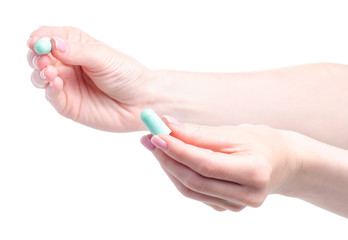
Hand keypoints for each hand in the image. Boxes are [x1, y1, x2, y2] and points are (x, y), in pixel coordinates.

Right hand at [27, 26, 153, 131]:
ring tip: (50, 71)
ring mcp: (66, 84)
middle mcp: (68, 63)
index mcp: (76, 45)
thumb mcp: (104, 57)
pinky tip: (56, 83)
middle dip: (36, 56)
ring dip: (40, 72)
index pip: (49, 36)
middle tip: (42, 59)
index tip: (35, 41)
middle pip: (39, 56)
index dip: (39, 38)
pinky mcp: (68, 103)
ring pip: (40, 76)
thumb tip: (52, 44)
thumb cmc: (127, 75)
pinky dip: (49, 89)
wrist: (141, 102)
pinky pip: (51, 95)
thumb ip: (78, 51)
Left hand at [140, 116, 302, 210]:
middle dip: (167, 158)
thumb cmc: (260, 142)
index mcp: (254, 172)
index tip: (156, 134)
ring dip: (170, 167)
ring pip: (190, 189)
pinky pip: (196, 193)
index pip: (205, 164)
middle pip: (194, 180)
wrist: (282, 162)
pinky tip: (173, 159)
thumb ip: (200, 133)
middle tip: (150, 138)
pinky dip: (180, 176)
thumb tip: (167, 127)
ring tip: (157, 145)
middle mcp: (247, 195)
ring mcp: (237, 206)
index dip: (178, 150)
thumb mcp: (233, 132)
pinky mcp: (228, 208)